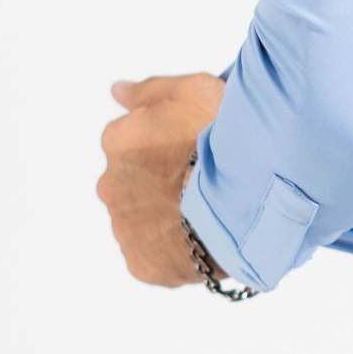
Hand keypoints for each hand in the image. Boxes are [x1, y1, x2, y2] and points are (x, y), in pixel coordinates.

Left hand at [96, 70, 227, 286]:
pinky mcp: (141, 263)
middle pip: (133, 179)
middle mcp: (111, 183)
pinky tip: (200, 237)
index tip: (194, 146)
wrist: (242, 199)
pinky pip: (153, 254)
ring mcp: (124, 227)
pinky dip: (171, 248)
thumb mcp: (194, 90)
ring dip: (165, 213)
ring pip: (142, 218)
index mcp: (118, 140)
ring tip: (205, 210)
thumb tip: (117, 90)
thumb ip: (150, 90)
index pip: (133, 138)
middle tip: (200, 178)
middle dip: (159, 179)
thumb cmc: (221, 139)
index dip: (167, 142)